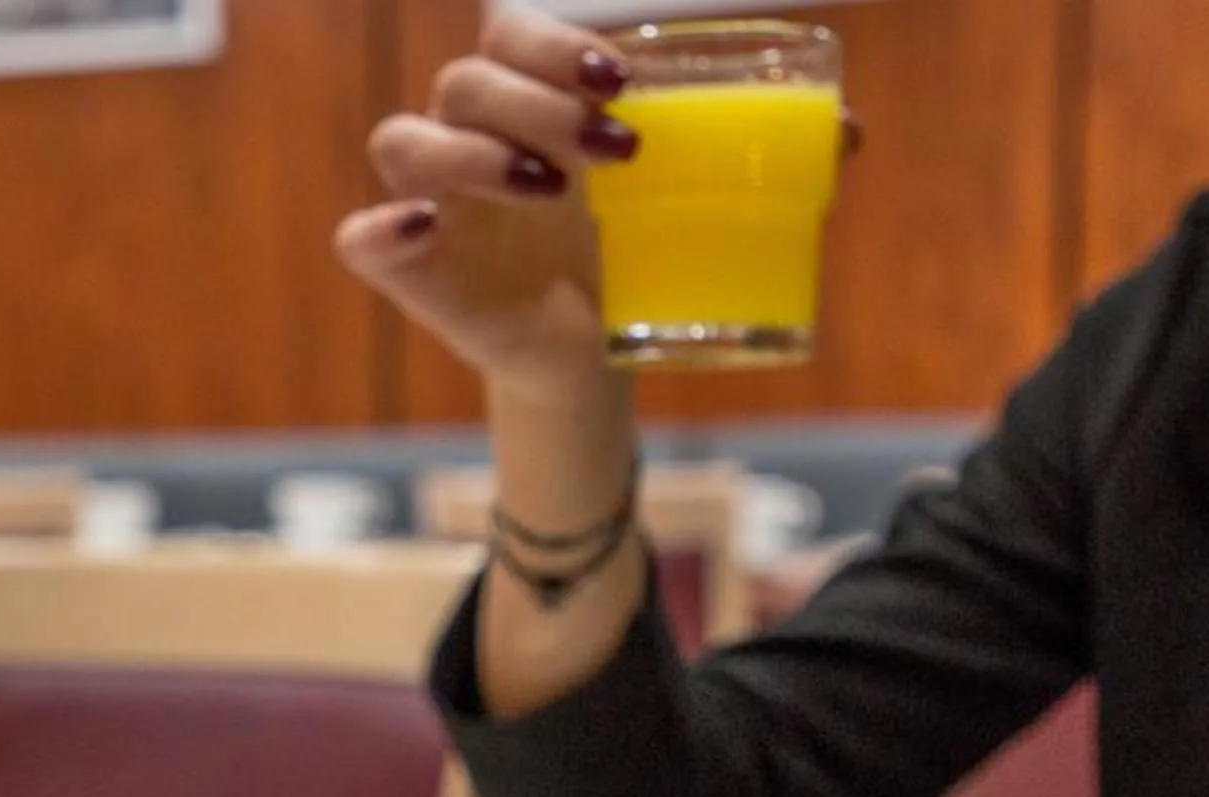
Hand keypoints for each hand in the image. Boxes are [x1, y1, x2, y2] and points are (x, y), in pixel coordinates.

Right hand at [336, 9, 862, 404]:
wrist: (594, 352)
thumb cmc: (633, 250)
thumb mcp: (694, 198)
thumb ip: (756, 154)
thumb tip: (848, 132)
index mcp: (527, 101)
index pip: (508, 32)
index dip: (551, 43)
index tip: (620, 78)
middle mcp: (466, 138)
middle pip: (465, 81)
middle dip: (537, 101)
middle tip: (616, 146)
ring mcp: (430, 203)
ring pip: (405, 140)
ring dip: (473, 154)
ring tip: (547, 188)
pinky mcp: (410, 270)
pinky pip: (360, 239)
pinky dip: (378, 231)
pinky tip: (417, 231)